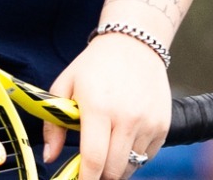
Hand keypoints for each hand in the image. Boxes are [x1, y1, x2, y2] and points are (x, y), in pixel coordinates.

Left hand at [42, 34, 170, 179]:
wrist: (133, 46)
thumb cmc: (93, 67)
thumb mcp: (63, 86)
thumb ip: (52, 124)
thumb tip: (49, 157)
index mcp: (98, 108)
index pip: (94, 157)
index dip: (85, 177)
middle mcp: (127, 118)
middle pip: (114, 168)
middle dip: (99, 175)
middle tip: (89, 169)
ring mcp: (149, 123)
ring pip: (131, 166)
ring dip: (115, 168)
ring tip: (104, 153)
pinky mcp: (163, 126)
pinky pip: (147, 156)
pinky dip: (133, 158)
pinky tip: (121, 142)